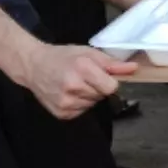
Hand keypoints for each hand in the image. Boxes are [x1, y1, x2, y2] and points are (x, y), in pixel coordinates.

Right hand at [22, 43, 137, 119]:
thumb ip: (112, 63)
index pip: (111, 87)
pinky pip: (82, 111)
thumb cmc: (63, 57)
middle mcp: (73, 88)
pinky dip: (80, 104)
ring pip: (93, 104)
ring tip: (76, 84)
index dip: (110, 81)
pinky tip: (70, 93)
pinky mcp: (61, 114)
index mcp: (82, 69)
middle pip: (102, 95)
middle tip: (85, 77)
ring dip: (89, 96)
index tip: (103, 75)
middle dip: (98, 87)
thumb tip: (134, 68)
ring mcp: (66, 103)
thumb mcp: (89, 53)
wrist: (34, 66)